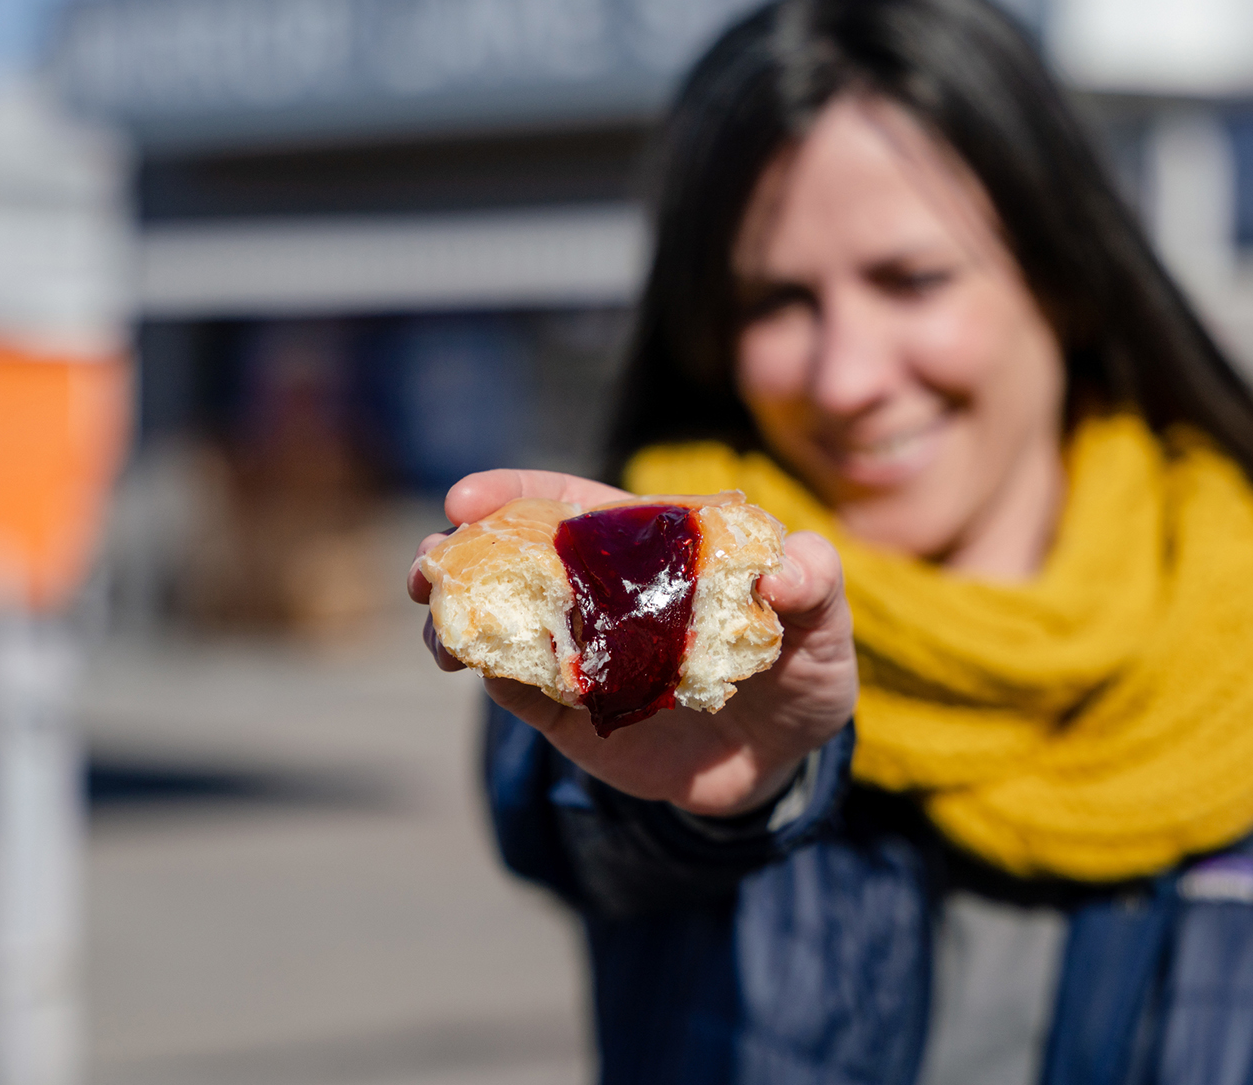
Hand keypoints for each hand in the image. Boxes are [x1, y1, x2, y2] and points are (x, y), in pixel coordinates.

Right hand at [406, 469, 857, 816]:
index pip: (570, 506)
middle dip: (459, 552)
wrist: (785, 758)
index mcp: (647, 544)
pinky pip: (515, 688)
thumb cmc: (805, 664)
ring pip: (498, 620)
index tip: (465, 497)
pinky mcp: (569, 713)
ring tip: (435, 625)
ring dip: (457, 615)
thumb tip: (783, 576)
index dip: (514, 493)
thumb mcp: (825, 618)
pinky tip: (470, 666)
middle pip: (512, 558)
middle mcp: (600, 590)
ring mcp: (579, 649)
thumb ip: (813, 580)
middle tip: (428, 563)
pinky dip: (487, 673)